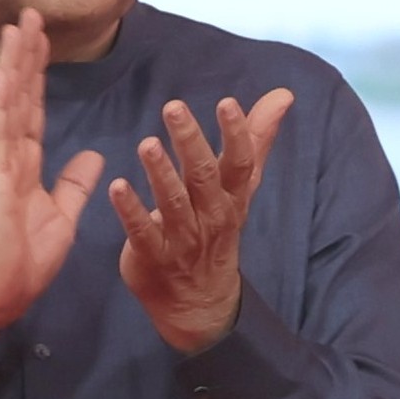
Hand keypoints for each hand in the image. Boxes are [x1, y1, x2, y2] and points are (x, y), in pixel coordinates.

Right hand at [0, 11, 105, 374]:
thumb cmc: (24, 258)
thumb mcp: (62, 214)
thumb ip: (74, 182)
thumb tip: (93, 155)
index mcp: (25, 161)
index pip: (34, 107)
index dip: (37, 74)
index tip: (42, 40)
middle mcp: (7, 153)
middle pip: (19, 94)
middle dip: (25, 55)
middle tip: (31, 14)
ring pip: (8, 101)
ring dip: (14, 64)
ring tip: (19, 26)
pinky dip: (3, 98)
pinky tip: (6, 70)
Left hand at [110, 91, 296, 355]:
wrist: (201, 302)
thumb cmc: (218, 231)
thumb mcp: (241, 188)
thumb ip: (257, 139)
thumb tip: (283, 95)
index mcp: (233, 197)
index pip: (240, 163)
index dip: (237, 133)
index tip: (227, 103)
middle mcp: (211, 216)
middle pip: (204, 177)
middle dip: (191, 142)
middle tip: (174, 107)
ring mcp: (183, 238)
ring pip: (173, 203)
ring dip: (160, 173)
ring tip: (147, 144)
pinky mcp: (153, 257)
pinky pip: (142, 232)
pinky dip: (130, 210)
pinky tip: (116, 187)